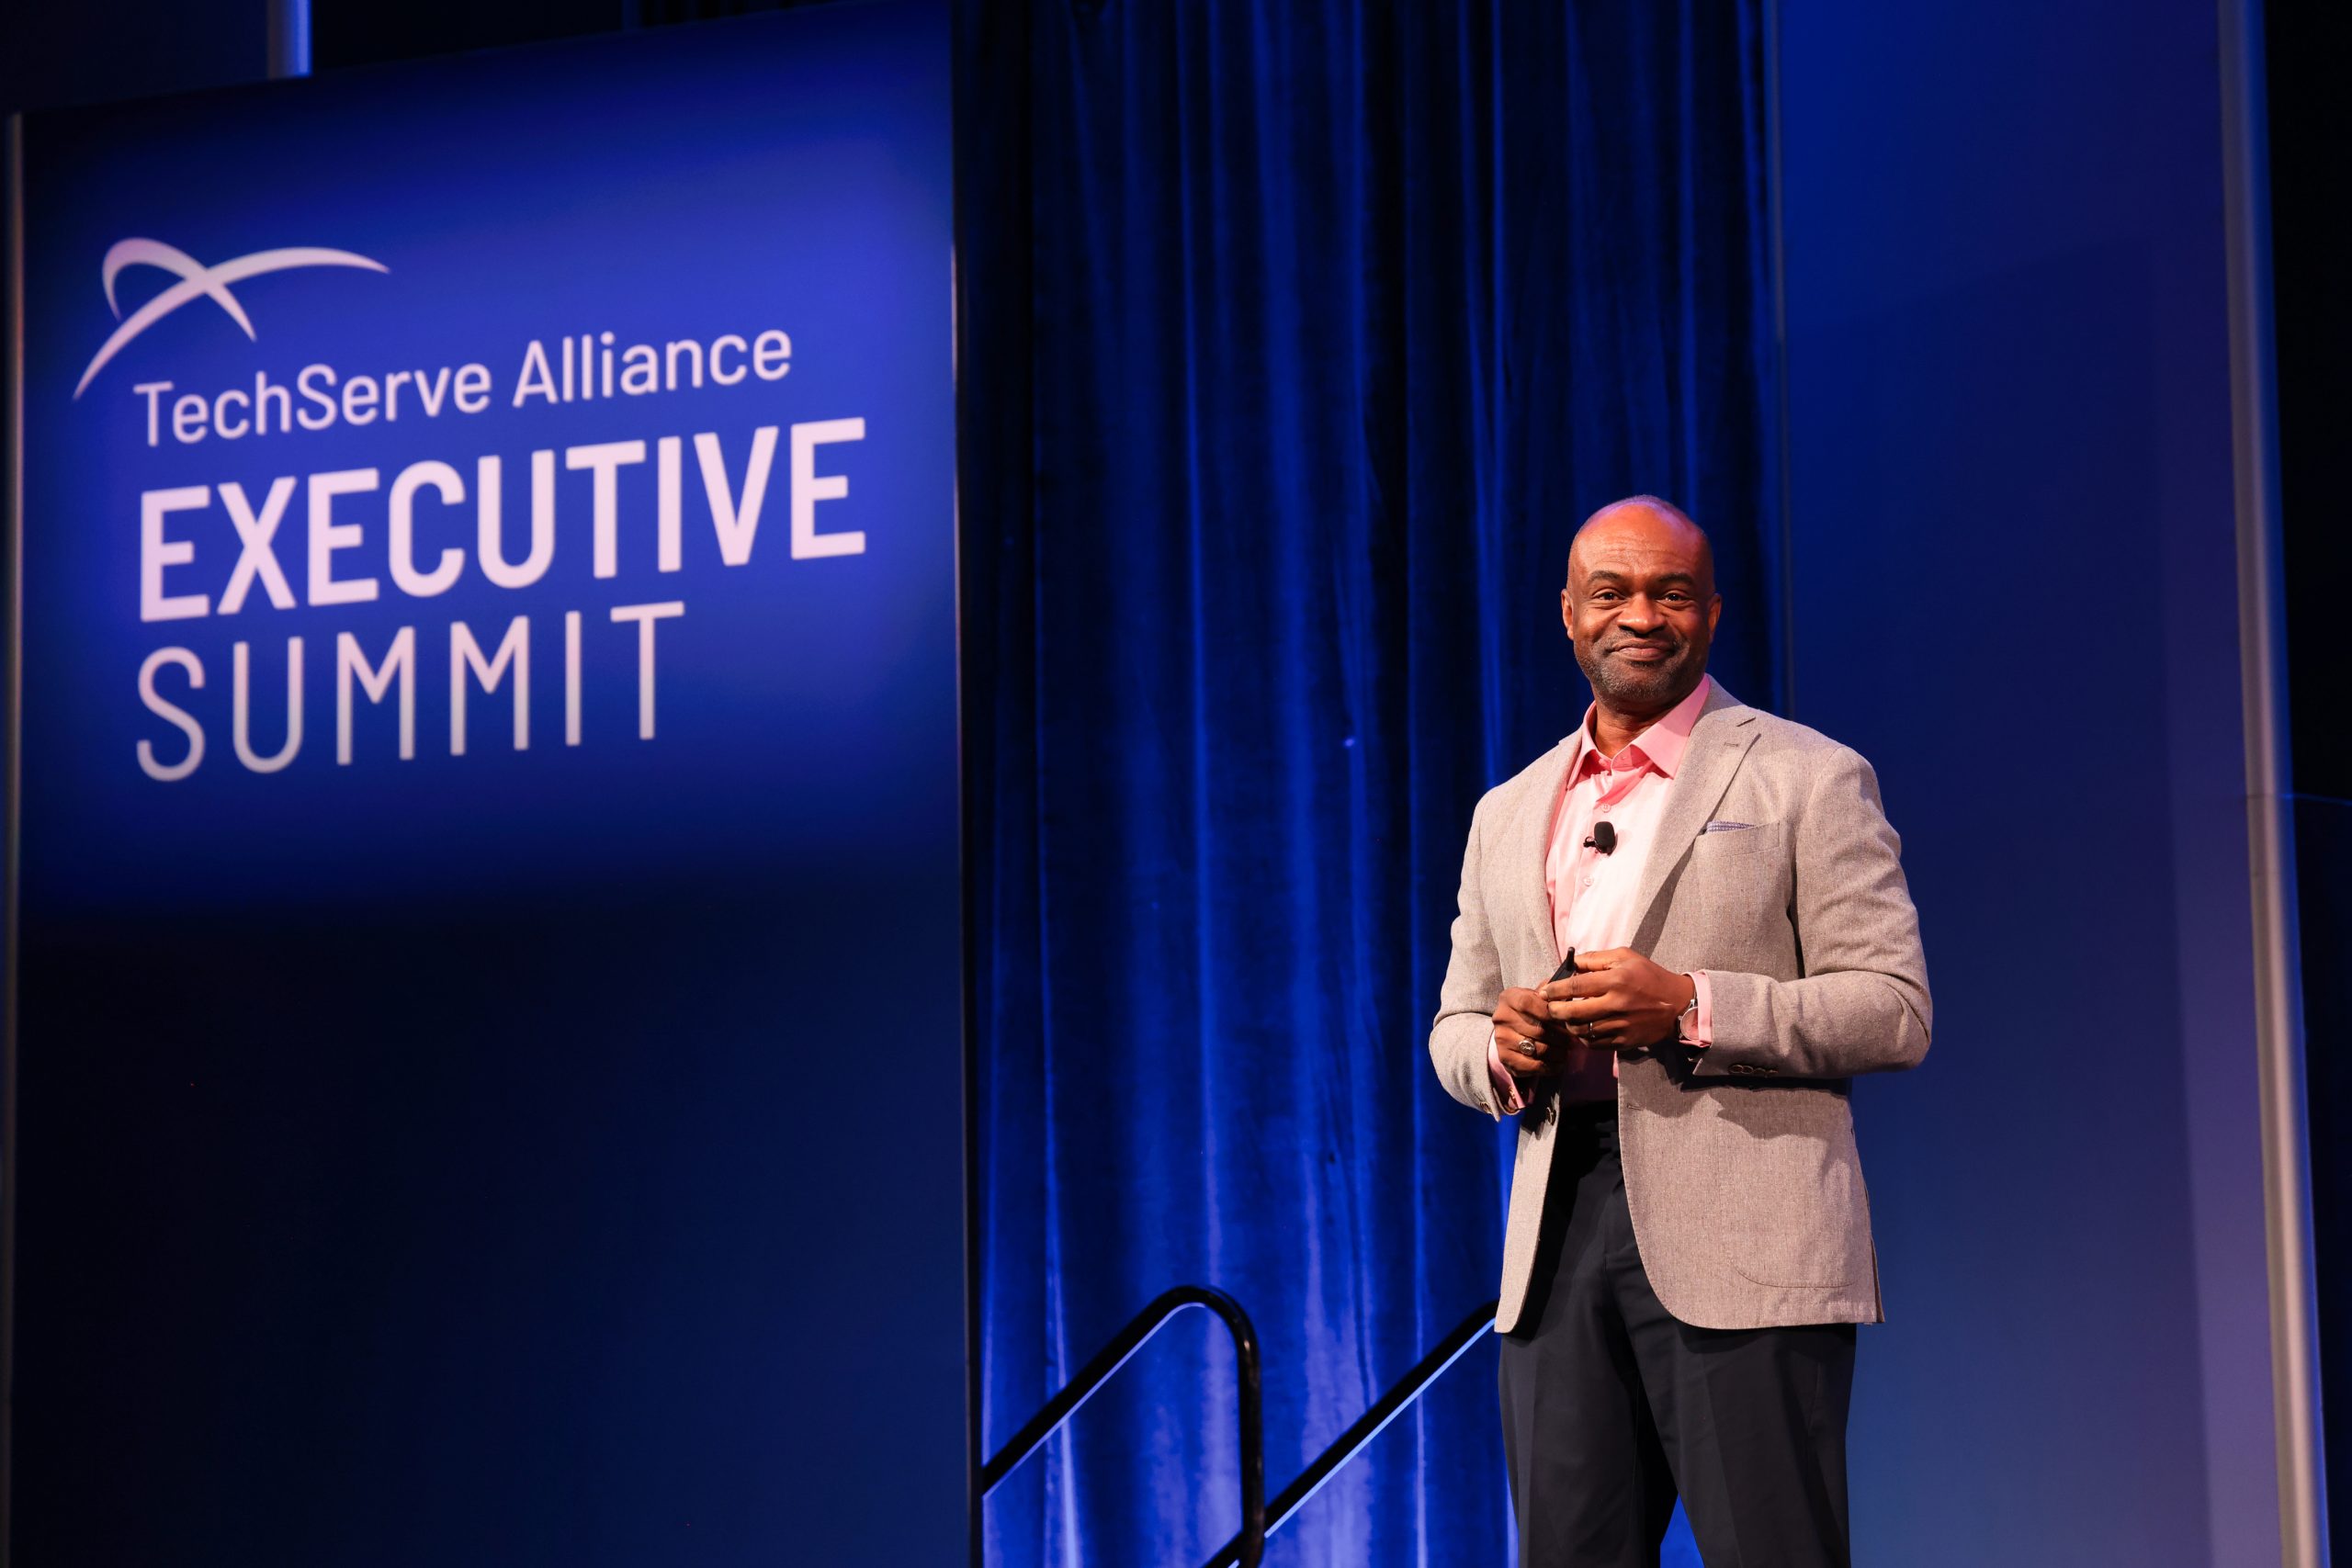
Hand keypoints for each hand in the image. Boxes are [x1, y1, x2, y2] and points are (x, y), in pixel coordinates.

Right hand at [1491, 987, 1573, 1075]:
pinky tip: (1559, 1063)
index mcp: (1509, 997)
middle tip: (1573, 1040)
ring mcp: (1501, 1039)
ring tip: (1567, 1050)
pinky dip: (1550, 1067)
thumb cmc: (1532, 1011)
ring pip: (1538, 1049)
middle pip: (1538, 1029)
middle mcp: (1501, 1017)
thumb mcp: (1538, 996)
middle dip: (1561, 1036)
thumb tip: (1570, 989)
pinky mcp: (1504, 1058)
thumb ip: (1552, 993)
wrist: (1511, 1031)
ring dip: (1558, 1053)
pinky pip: (1532, 1066)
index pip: (1530, 1003)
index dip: (1552, 1013)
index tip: (1568, 1020)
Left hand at [1538, 949, 1693, 1050]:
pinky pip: (1594, 1043)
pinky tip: (1581, 1028)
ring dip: (1567, 1024)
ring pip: (1581, 1030)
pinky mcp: (1623, 1041)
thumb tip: (1570, 964)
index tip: (1544, 991)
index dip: (1555, 989)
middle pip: (1573, 1012)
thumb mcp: (1626, 957)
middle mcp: (1616, 1004)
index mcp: (1616, 980)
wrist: (1677, 1005)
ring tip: (1564, 1017)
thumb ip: (1595, 959)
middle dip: (1555, 1010)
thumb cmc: (1649, 976)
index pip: (1575, 986)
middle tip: (1550, 1006)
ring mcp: (1620, 1025)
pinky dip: (1582, 1037)